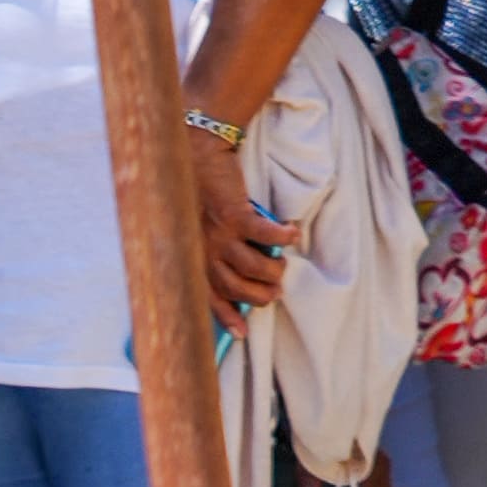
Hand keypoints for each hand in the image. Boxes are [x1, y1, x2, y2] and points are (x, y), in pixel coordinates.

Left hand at [187, 120, 291, 319]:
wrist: (195, 153)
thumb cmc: (197, 192)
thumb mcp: (194, 228)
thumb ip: (207, 251)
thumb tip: (232, 272)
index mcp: (193, 257)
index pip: (209, 298)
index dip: (227, 317)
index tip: (242, 333)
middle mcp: (204, 250)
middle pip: (236, 287)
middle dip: (258, 295)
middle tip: (274, 291)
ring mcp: (219, 234)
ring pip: (251, 266)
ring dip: (272, 271)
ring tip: (282, 267)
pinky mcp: (234, 213)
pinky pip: (263, 234)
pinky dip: (281, 237)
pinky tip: (293, 234)